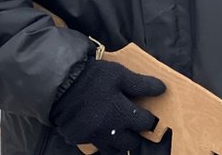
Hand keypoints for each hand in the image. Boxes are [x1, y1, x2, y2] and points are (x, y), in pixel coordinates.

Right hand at [50, 56, 165, 152]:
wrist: (59, 82)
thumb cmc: (93, 77)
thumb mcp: (119, 74)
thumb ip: (141, 84)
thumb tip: (163, 89)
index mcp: (120, 113)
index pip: (145, 124)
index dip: (149, 119)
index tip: (149, 116)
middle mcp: (108, 130)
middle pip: (129, 143)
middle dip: (134, 136)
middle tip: (133, 126)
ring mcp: (91, 136)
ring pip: (111, 149)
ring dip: (117, 142)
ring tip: (118, 130)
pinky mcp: (76, 138)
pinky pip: (93, 145)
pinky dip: (99, 140)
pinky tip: (99, 129)